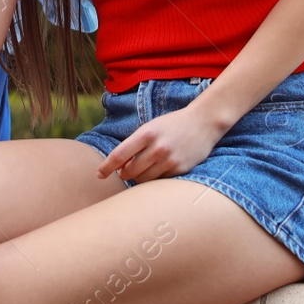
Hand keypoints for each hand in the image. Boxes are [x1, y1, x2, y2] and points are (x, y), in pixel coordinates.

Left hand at [97, 104, 224, 182]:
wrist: (203, 122)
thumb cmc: (173, 125)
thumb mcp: (151, 127)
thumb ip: (135, 145)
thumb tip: (119, 167)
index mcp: (147, 133)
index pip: (119, 155)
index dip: (106, 167)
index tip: (99, 175)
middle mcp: (157, 147)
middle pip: (130, 171)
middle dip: (124, 174)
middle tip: (125, 171)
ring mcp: (170, 160)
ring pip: (144, 179)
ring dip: (138, 177)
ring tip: (143, 169)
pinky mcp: (180, 169)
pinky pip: (159, 181)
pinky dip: (154, 178)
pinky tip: (159, 169)